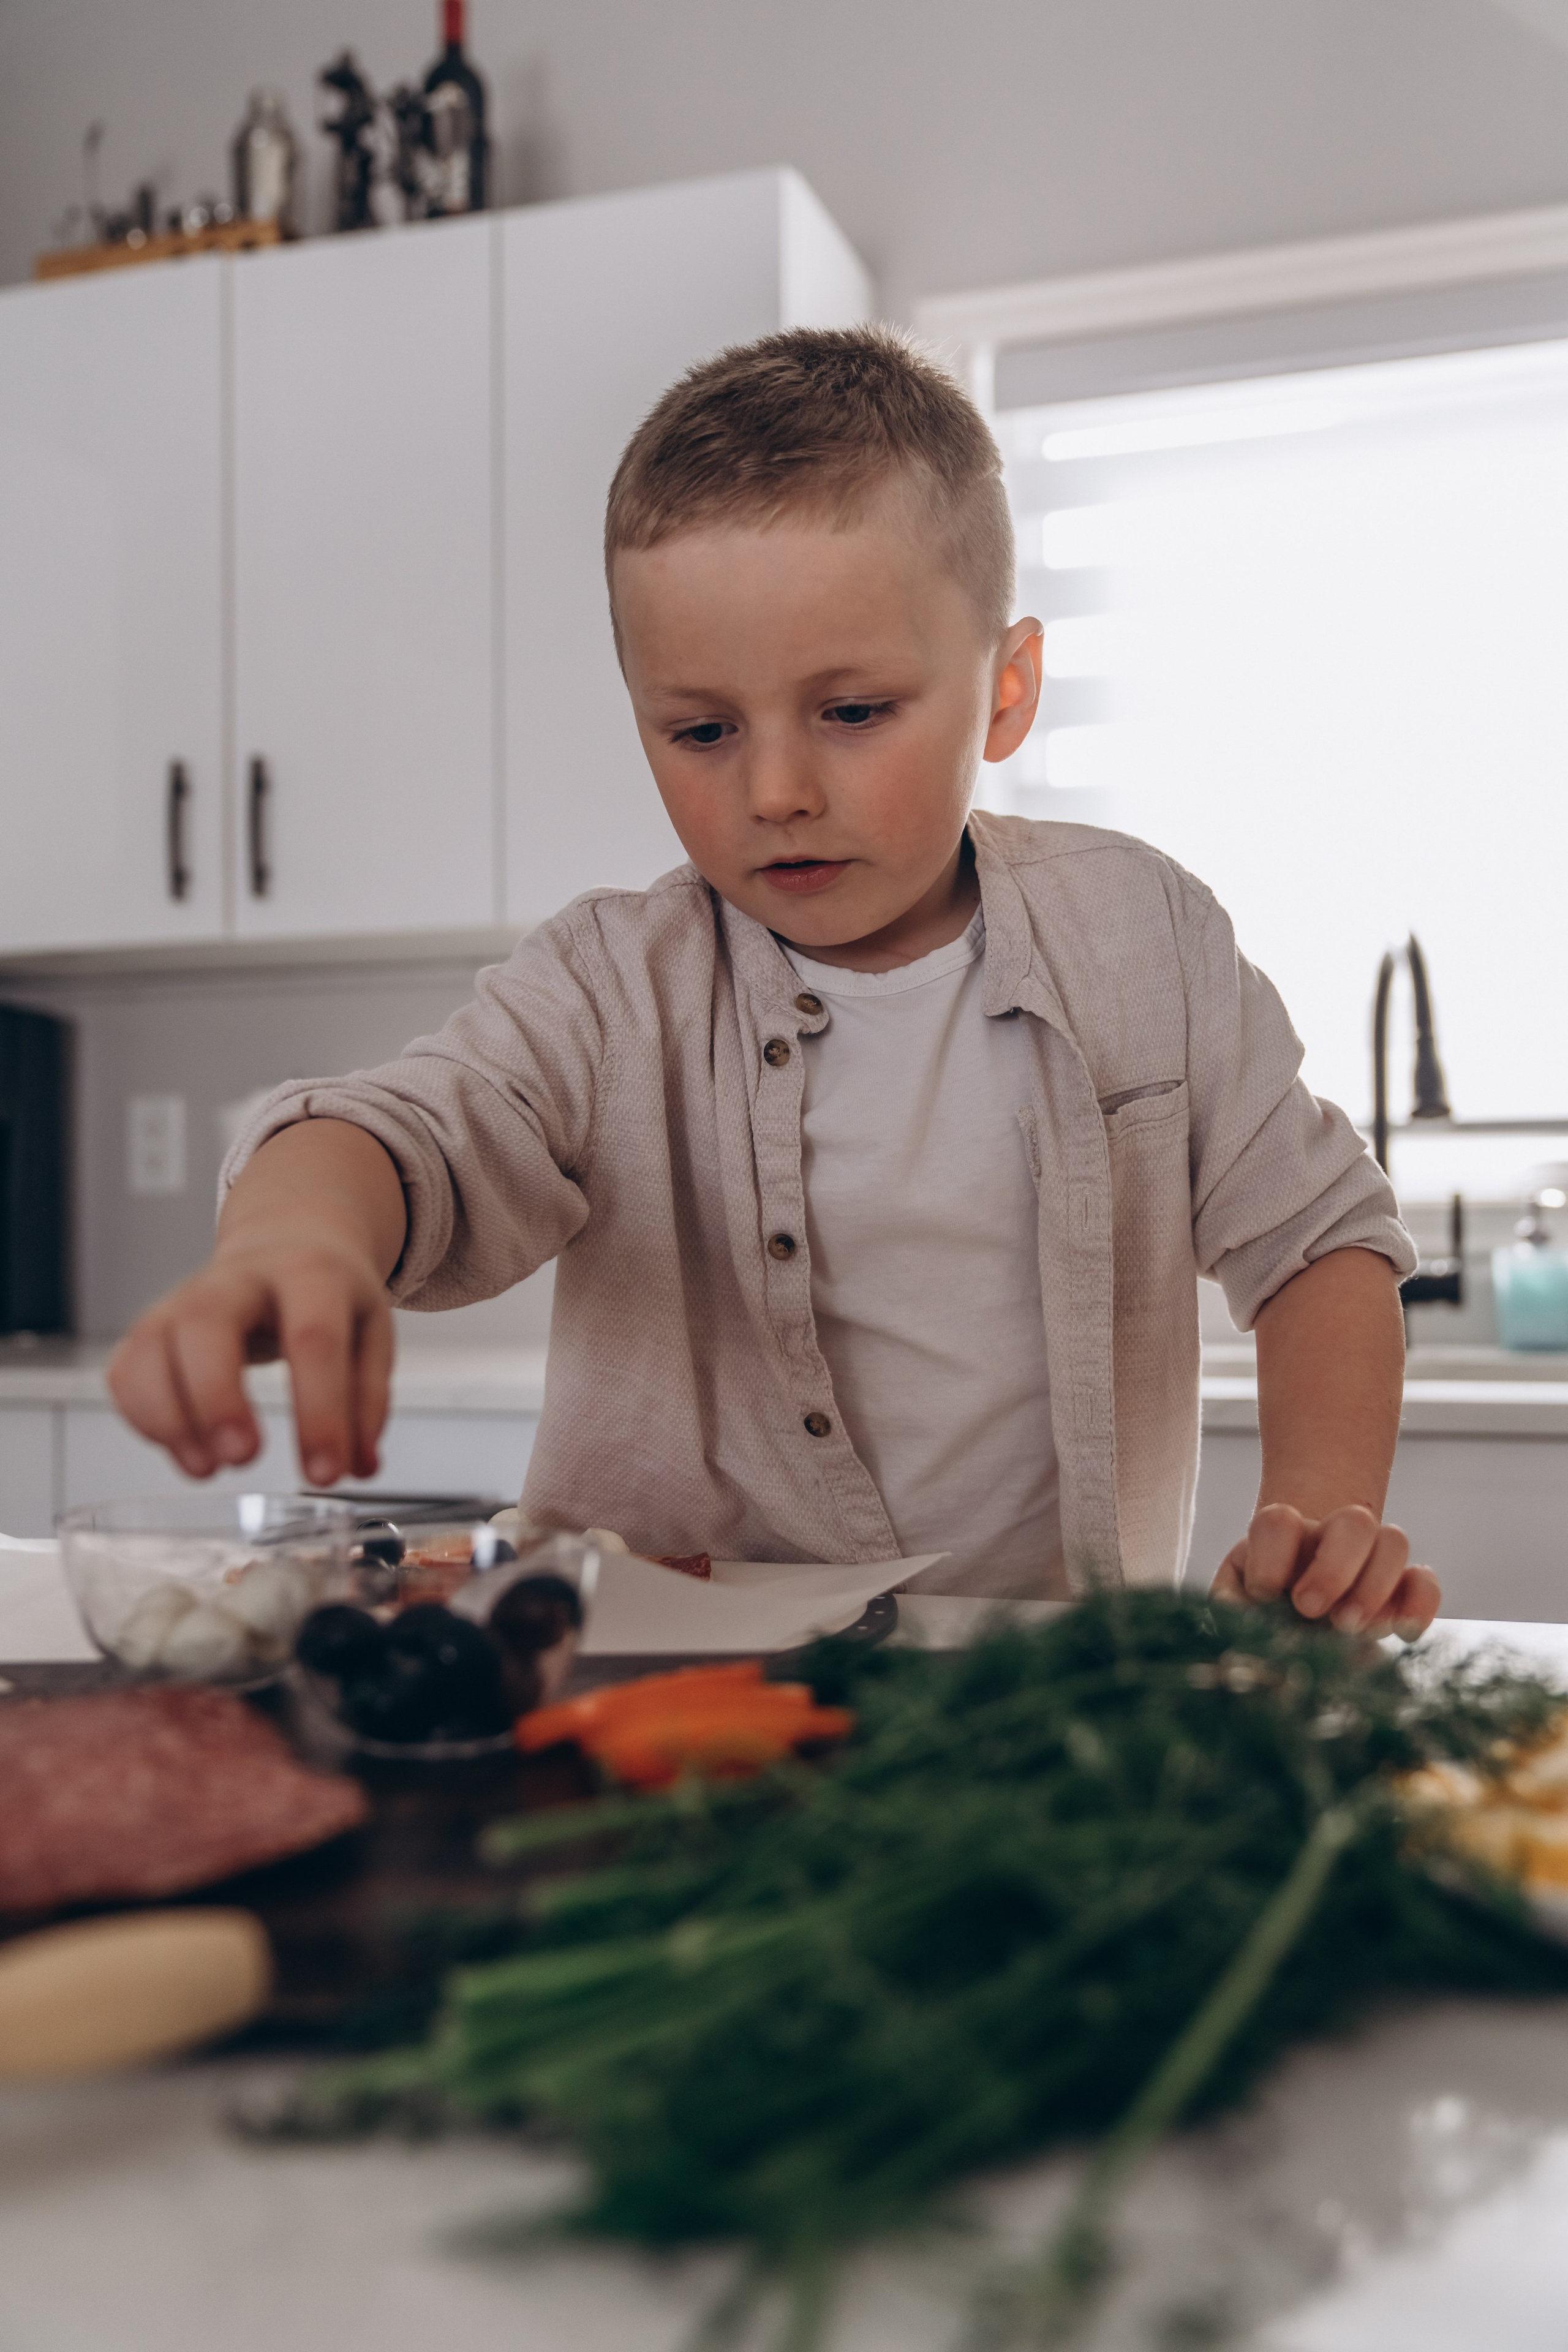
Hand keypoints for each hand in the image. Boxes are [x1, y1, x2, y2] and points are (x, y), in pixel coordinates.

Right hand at [107, 1232, 393, 1488]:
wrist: (286, 1238)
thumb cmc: (326, 1291)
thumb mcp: (369, 1333)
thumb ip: (367, 1403)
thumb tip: (357, 1466)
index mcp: (309, 1273)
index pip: (313, 1338)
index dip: (319, 1410)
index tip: (324, 1473)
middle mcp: (239, 1278)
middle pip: (208, 1320)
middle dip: (218, 1397)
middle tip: (243, 1457)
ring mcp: (185, 1297)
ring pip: (154, 1344)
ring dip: (171, 1417)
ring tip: (208, 1468)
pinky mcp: (150, 1324)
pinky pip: (127, 1369)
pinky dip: (144, 1417)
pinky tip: (185, 1447)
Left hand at [1210, 1501, 1440, 1637]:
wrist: (1291, 1622)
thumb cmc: (1256, 1610)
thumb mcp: (1234, 1604)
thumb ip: (1230, 1605)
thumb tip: (1243, 1616)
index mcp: (1281, 1537)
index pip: (1280, 1521)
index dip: (1272, 1556)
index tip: (1264, 1594)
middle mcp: (1329, 1539)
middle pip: (1355, 1521)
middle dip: (1335, 1569)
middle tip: (1310, 1609)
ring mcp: (1369, 1561)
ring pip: (1394, 1542)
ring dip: (1375, 1587)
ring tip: (1349, 1629)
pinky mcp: (1400, 1593)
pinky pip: (1425, 1583)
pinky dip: (1420, 1606)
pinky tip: (1401, 1635)